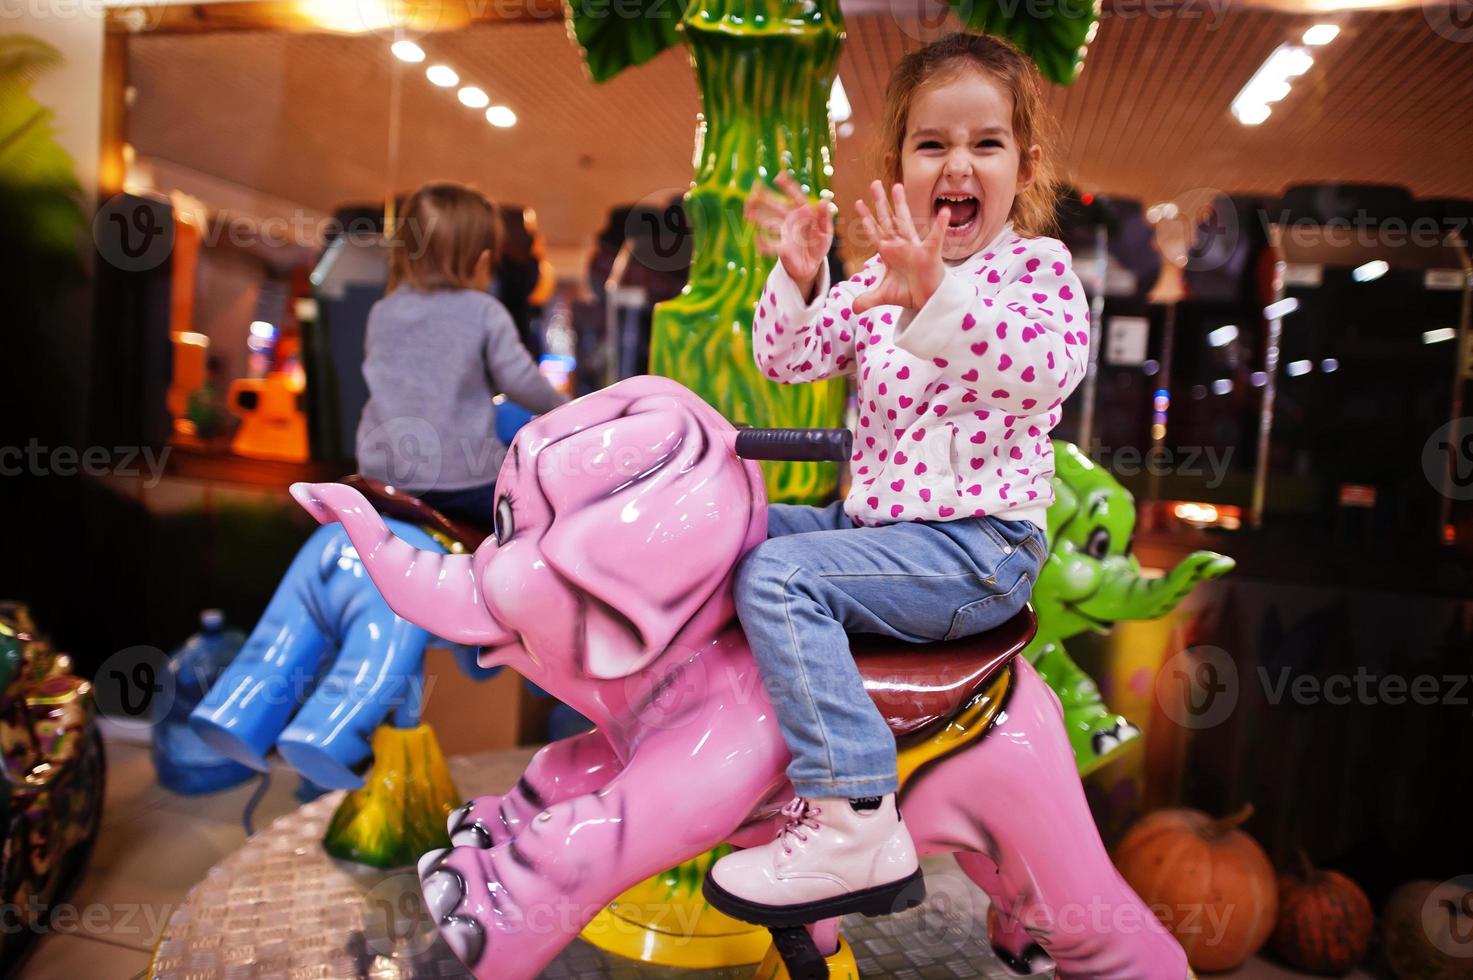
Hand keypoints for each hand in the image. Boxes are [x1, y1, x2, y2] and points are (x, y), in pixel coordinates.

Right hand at [745, 171, 833, 296]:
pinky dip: (765, 243)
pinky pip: (772, 245)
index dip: (788, 187)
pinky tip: (757, 239)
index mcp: (803, 214)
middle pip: (777, 206)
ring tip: (747, 210)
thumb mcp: (826, 231)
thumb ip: (824, 217)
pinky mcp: (783, 249)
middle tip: (754, 187)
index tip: (779, 176)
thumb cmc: (818, 245)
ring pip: (769, 222)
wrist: (811, 265)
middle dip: (766, 197)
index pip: (796, 197)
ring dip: (758, 216)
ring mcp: (784, 233)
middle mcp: (790, 221)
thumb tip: (824, 201)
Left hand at [853, 180, 947, 313]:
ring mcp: (915, 248)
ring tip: (898, 186)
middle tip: (873, 183)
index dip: (865, 219)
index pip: (874, 232)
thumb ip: (868, 299)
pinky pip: (935, 238)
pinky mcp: (930, 254)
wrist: (927, 301)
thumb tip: (853, 308)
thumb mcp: (884, 297)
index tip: (858, 203)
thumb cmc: (908, 292)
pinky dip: (940, 226)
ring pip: (906, 222)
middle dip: (880, 203)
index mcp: (889, 253)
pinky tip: (944, 212)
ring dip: (901, 204)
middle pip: (887, 220)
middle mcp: (900, 246)